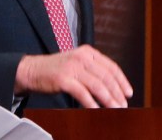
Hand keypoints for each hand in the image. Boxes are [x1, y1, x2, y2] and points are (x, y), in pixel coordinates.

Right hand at [14, 44, 132, 107]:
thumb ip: (93, 69)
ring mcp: (72, 67)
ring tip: (115, 109)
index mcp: (87, 52)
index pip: (111, 67)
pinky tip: (97, 110)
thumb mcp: (77, 63)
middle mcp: (81, 57)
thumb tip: (113, 86)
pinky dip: (91, 103)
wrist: (33, 70)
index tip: (128, 93)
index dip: (122, 81)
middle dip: (117, 93)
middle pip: (106, 77)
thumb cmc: (56, 69)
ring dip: (108, 99)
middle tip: (123, 105)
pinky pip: (82, 93)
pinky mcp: (64, 79)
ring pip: (97, 85)